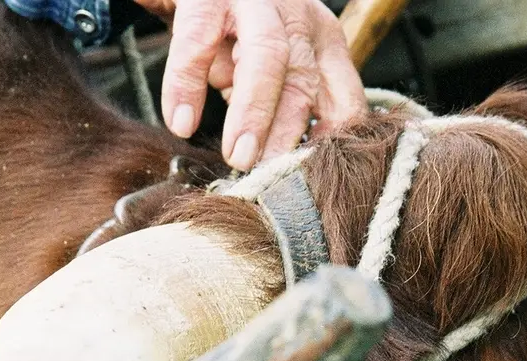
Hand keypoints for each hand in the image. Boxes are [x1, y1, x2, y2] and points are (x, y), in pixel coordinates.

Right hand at [136, 0, 367, 170]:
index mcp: (322, 38)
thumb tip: (287, 168)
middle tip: (273, 175)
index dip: (333, 140)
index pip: (344, 95)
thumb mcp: (277, 63)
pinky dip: (186, 87)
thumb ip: (288, 103)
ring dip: (252, 114)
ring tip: (238, 158)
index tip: (315, 178)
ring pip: (265, 58)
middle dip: (289, 132)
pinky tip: (182, 123)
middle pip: (303, 79)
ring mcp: (253, 2)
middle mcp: (296, 17)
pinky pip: (197, 44)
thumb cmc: (240, 30)